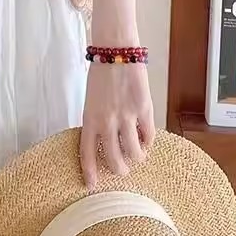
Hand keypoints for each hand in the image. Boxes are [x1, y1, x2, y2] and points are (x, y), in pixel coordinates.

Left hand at [79, 63, 154, 188]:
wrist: (116, 50)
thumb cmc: (101, 72)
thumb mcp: (91, 99)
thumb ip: (97, 119)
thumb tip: (106, 140)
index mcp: (89, 117)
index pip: (86, 152)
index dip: (89, 171)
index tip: (91, 185)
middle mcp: (107, 121)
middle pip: (113, 159)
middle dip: (119, 169)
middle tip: (123, 169)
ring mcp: (126, 116)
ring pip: (134, 153)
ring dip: (136, 158)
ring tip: (137, 155)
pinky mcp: (144, 110)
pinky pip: (149, 136)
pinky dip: (148, 141)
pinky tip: (146, 139)